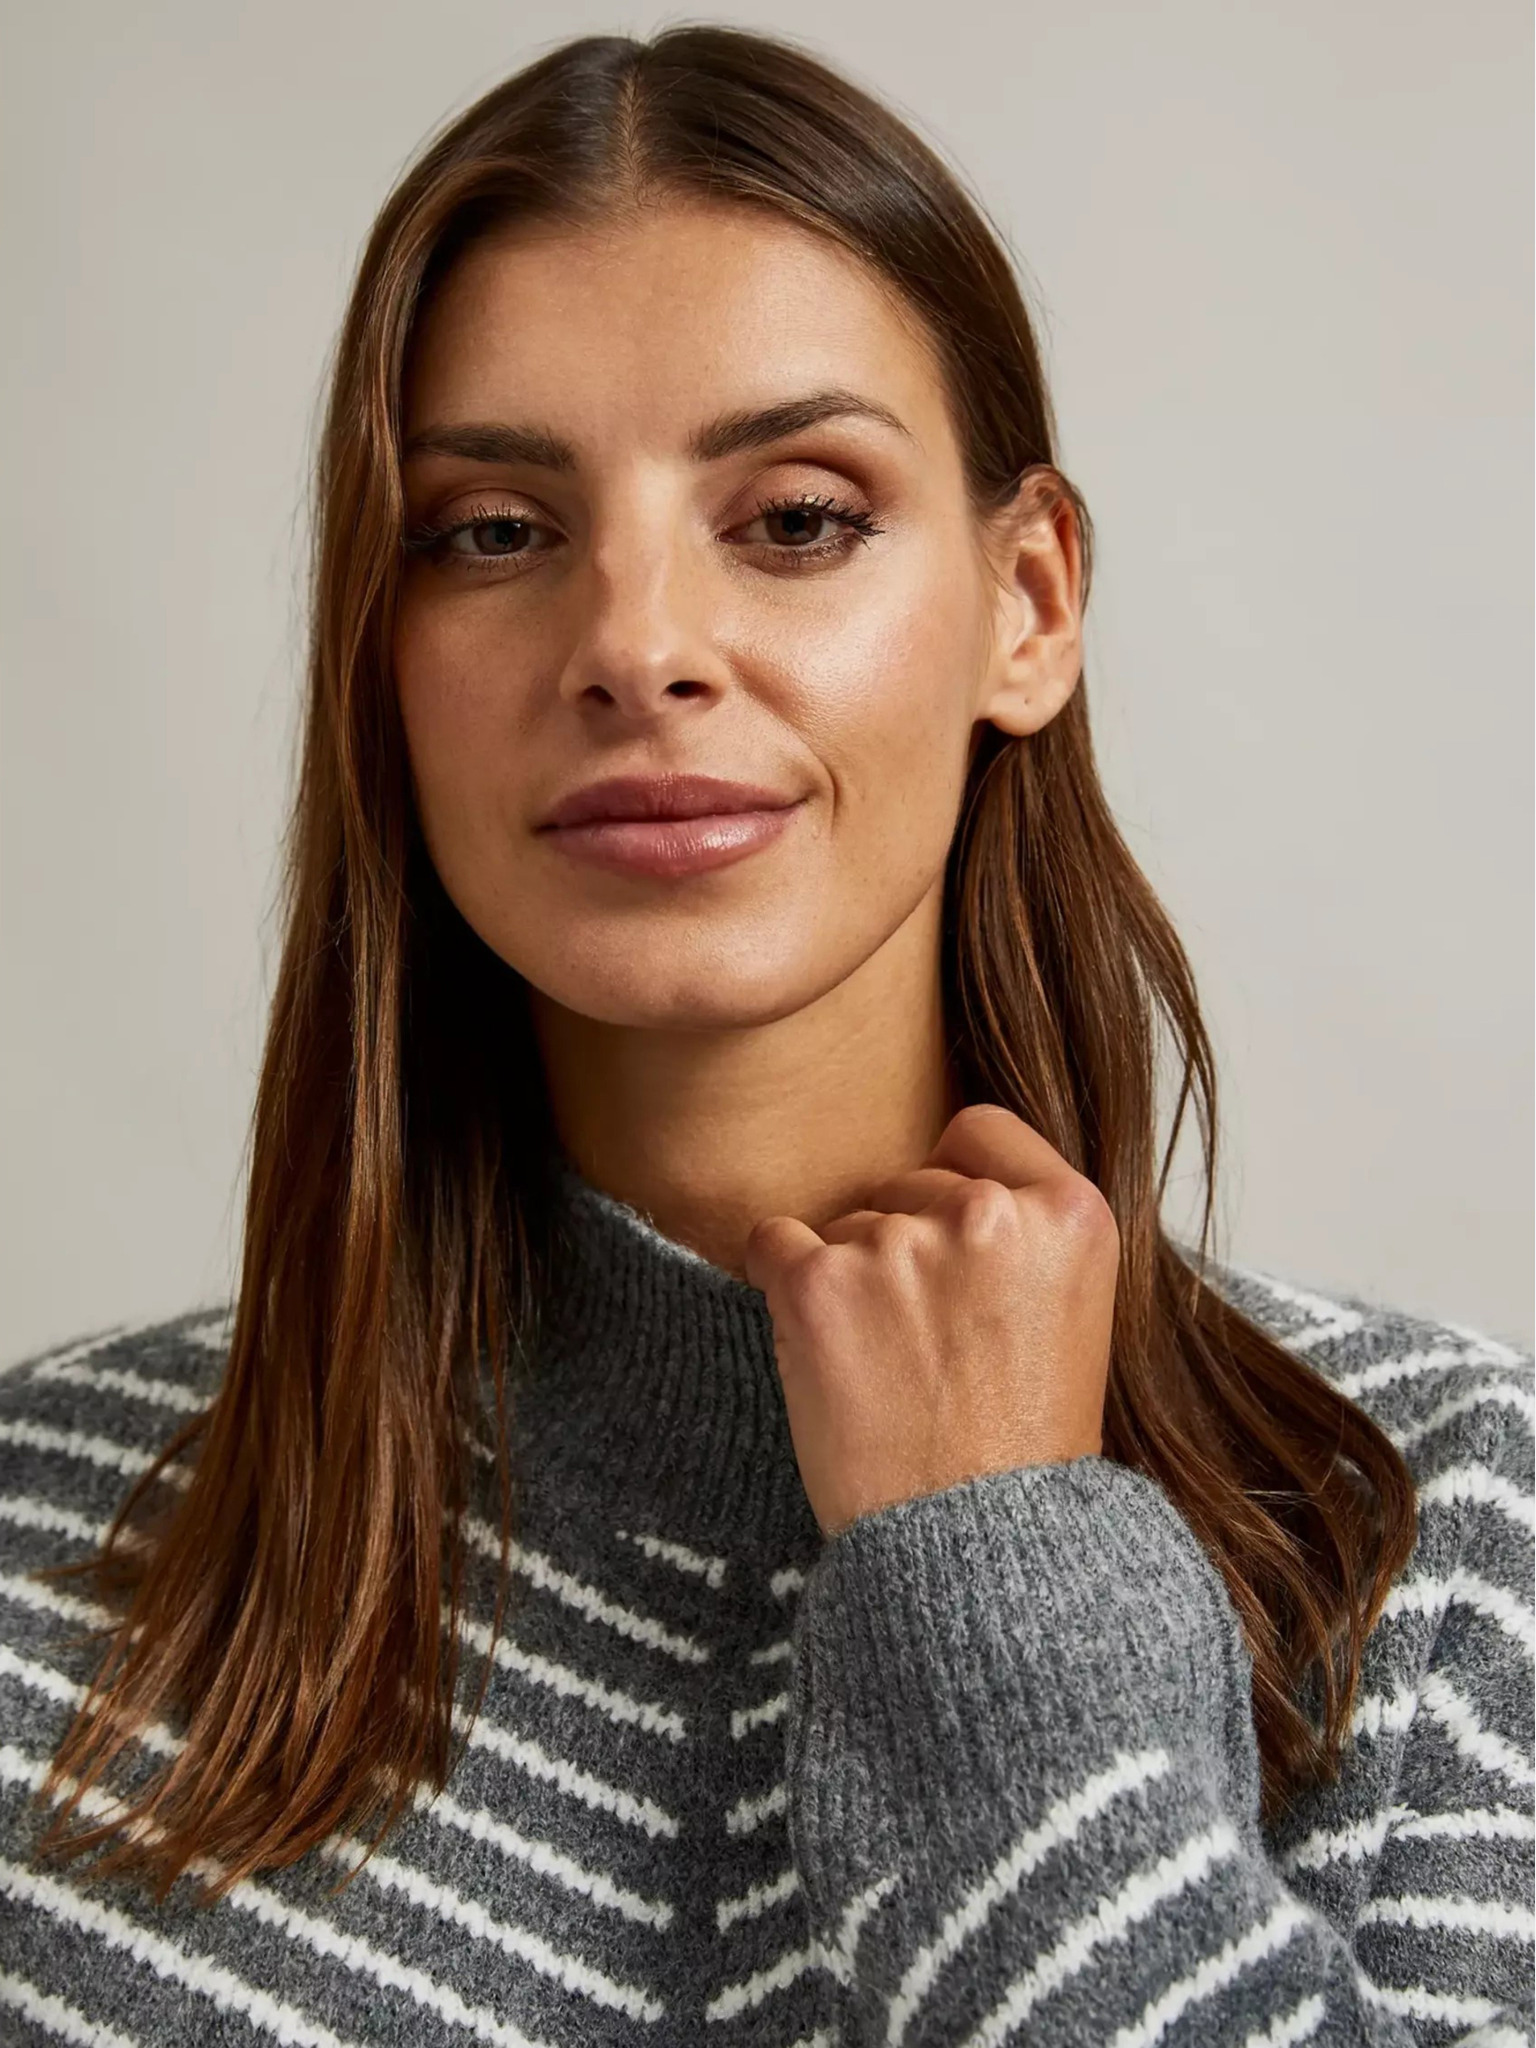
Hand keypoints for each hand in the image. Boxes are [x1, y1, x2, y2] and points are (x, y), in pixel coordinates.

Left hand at [742, 1103, 1117, 1539]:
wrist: (973, 1549)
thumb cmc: (1022, 1448)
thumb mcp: (1074, 1315)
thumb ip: (1027, 1232)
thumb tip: (949, 1173)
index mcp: (1070, 1214)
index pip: (979, 1130)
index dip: (958, 1183)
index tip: (957, 1247)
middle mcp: (988, 1215)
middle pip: (909, 1183)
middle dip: (908, 1246)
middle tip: (932, 1346)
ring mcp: (899, 1245)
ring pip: (848, 1223)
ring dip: (853, 1281)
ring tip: (892, 1372)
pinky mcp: (819, 1283)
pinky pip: (773, 1242)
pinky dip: (784, 1286)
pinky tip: (826, 1351)